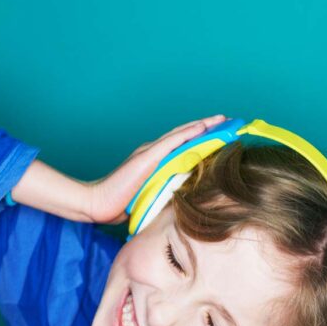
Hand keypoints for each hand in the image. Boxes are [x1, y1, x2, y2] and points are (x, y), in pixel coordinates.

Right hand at [85, 114, 227, 223]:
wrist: (98, 204)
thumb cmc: (120, 205)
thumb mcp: (151, 197)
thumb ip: (166, 192)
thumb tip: (185, 199)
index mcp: (155, 160)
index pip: (183, 145)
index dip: (202, 138)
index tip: (221, 134)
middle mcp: (154, 152)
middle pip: (185, 135)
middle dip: (208, 127)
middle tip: (229, 121)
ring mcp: (150, 152)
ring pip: (182, 134)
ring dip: (203, 126)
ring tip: (222, 120)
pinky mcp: (147, 157)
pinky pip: (172, 141)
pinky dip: (188, 133)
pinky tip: (202, 127)